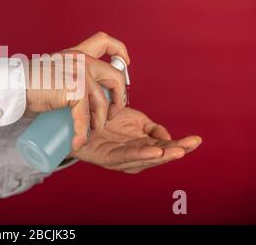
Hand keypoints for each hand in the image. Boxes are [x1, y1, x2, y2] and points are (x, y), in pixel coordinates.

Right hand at [25, 32, 129, 151]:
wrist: (13, 85)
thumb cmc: (28, 84)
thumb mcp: (53, 72)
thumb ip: (68, 77)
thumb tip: (77, 99)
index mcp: (77, 54)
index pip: (105, 41)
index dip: (120, 51)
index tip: (125, 63)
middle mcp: (81, 60)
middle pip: (116, 76)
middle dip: (120, 98)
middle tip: (112, 113)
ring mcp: (79, 74)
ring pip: (103, 102)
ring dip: (100, 122)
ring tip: (92, 133)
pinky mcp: (74, 90)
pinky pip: (86, 116)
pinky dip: (83, 132)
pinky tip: (78, 141)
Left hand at [70, 107, 201, 172]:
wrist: (80, 117)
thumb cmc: (106, 119)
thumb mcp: (136, 119)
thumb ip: (153, 128)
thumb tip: (167, 139)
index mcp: (142, 146)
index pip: (165, 147)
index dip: (180, 145)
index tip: (195, 140)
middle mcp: (133, 155)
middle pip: (157, 156)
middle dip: (174, 152)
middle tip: (189, 146)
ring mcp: (120, 159)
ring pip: (144, 159)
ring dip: (161, 156)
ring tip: (176, 151)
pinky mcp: (106, 158)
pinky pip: (124, 157)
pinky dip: (139, 155)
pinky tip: (152, 152)